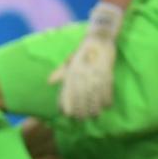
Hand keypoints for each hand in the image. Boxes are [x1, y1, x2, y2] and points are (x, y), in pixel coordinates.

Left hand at [49, 3, 122, 118]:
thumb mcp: (68, 61)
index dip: (67, 105)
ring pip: (95, 98)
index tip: (67, 114)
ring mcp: (95, 76)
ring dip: (95, 108)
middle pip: (81, 99)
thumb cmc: (81, 52)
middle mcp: (82, 76)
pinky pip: (107, 91)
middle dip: (81, 111)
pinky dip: (107, 100)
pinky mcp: (107, 74)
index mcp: (72, 73)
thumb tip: (49, 82)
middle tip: (81, 119)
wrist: (98, 39)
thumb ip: (60, 72)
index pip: (67, 93)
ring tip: (94, 115)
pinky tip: (106, 106)